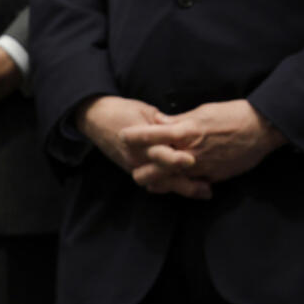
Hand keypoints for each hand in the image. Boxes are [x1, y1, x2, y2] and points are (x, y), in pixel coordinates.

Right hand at [75, 95, 212, 198]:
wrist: (97, 120)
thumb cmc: (125, 111)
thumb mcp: (146, 111)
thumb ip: (165, 122)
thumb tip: (184, 126)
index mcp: (139, 140)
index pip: (158, 152)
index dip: (173, 157)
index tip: (190, 160)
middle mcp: (136, 157)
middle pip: (161, 174)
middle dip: (183, 182)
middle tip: (206, 187)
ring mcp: (135, 166)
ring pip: (160, 183)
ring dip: (183, 188)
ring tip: (205, 192)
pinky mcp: (136, 171)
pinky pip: (156, 183)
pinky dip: (174, 187)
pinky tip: (194, 189)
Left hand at [123, 99, 285, 187]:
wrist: (263, 128)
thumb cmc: (234, 114)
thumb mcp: (203, 111)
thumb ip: (179, 121)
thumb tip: (160, 122)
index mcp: (186, 131)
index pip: (150, 135)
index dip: (133, 136)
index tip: (122, 136)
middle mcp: (190, 152)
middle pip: (153, 167)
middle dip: (141, 169)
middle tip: (135, 167)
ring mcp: (202, 167)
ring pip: (170, 181)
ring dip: (158, 181)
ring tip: (151, 180)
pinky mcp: (214, 177)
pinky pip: (192, 185)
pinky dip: (183, 184)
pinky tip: (179, 183)